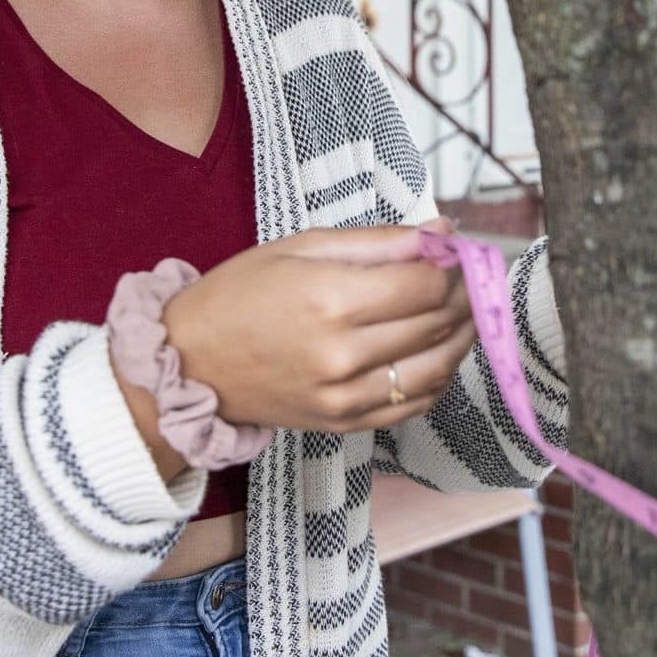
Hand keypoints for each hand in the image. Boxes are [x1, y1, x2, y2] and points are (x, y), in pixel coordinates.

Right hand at [158, 221, 475, 433]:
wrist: (189, 362)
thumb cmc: (240, 294)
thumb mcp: (301, 247)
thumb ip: (378, 242)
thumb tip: (442, 232)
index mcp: (330, 300)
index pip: (425, 284)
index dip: (453, 266)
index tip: (458, 252)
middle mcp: (342, 354)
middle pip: (436, 323)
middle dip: (463, 295)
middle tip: (468, 276)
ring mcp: (345, 396)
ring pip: (436, 368)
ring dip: (462, 337)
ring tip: (464, 312)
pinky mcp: (344, 423)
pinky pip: (413, 404)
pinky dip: (438, 376)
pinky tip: (438, 351)